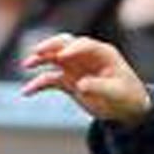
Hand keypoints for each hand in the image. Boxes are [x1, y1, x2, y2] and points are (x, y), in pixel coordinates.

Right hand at [21, 34, 152, 125]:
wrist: (126, 109)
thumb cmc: (127, 96)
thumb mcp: (117, 93)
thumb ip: (100, 87)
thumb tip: (80, 85)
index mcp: (103, 53)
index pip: (85, 44)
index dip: (73, 49)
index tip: (63, 56)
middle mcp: (86, 56)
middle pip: (65, 44)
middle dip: (51, 46)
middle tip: (38, 51)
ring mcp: (75, 67)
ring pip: (53, 58)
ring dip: (40, 59)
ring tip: (27, 65)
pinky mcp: (68, 81)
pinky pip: (49, 79)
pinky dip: (38, 84)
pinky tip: (27, 91)